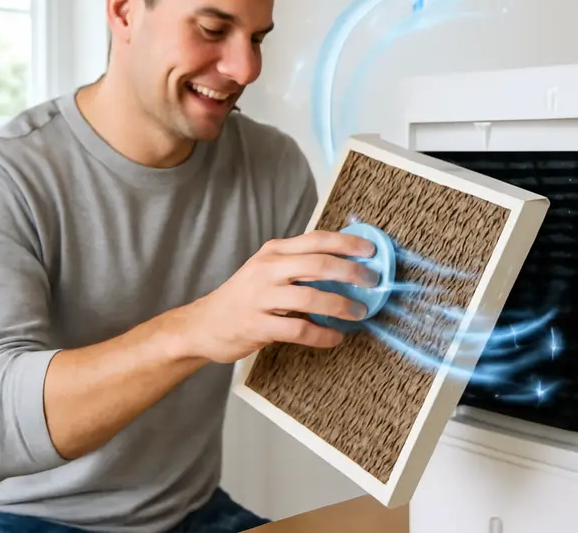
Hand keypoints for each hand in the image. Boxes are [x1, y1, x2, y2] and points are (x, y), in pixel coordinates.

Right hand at [181, 230, 380, 362]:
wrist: (204, 324)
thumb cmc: (243, 297)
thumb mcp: (267, 270)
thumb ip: (299, 265)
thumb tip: (345, 265)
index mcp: (273, 251)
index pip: (316, 239)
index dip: (347, 243)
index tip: (371, 251)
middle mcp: (267, 269)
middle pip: (318, 264)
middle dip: (351, 272)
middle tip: (372, 281)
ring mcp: (262, 297)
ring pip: (312, 297)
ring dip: (341, 305)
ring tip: (359, 312)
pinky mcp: (259, 325)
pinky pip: (300, 329)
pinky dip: (323, 335)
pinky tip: (335, 337)